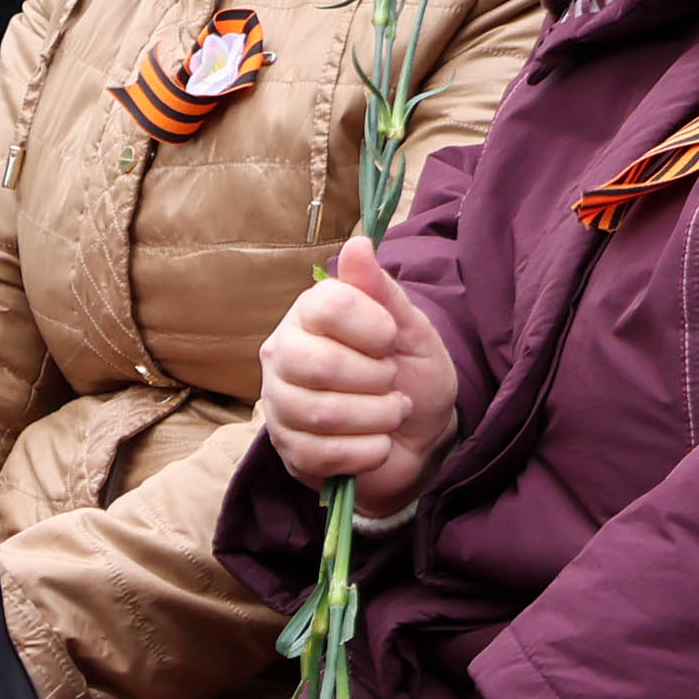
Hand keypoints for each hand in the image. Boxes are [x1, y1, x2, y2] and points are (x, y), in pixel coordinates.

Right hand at [257, 236, 456, 511]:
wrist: (419, 434)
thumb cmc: (412, 371)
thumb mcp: (410, 327)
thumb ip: (382, 290)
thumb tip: (357, 244)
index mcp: (309, 314)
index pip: (329, 305)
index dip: (373, 325)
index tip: (391, 338)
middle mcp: (282, 355)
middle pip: (321, 365)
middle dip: (377, 378)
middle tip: (391, 379)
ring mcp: (278, 406)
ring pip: (325, 414)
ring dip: (379, 416)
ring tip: (392, 411)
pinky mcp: (288, 452)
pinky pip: (327, 454)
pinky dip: (370, 450)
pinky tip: (379, 441)